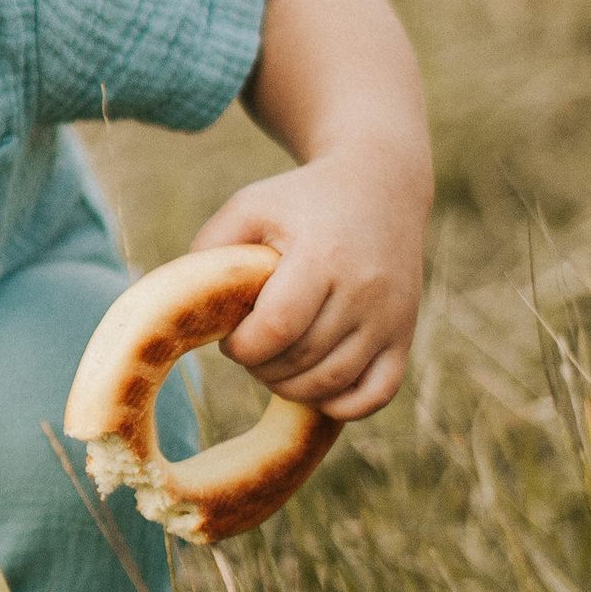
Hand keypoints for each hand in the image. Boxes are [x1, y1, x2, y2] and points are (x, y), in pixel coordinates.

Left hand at [188, 147, 424, 421]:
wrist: (380, 187)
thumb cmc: (300, 202)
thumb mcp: (249, 206)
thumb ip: (211, 250)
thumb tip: (185, 307)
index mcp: (323, 256)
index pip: (277, 328)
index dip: (243, 345)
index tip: (231, 335)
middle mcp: (364, 290)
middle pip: (302, 360)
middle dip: (261, 367)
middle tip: (250, 348)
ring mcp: (391, 317)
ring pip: (333, 384)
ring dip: (290, 387)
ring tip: (274, 362)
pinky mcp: (405, 336)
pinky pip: (375, 396)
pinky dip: (339, 404)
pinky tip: (313, 383)